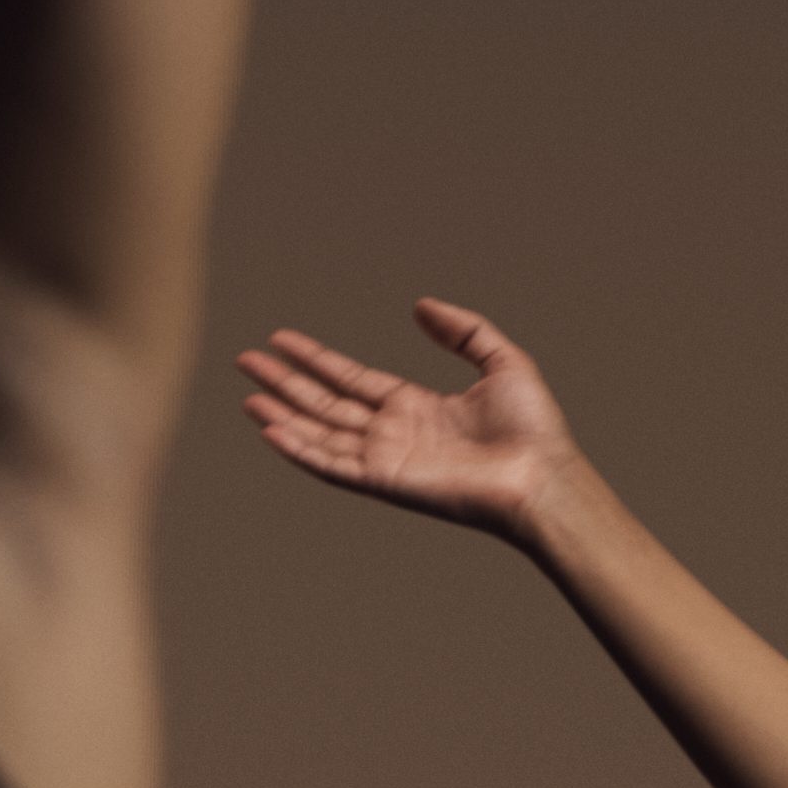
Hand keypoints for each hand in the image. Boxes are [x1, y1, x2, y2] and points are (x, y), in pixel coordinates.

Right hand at [238, 289, 588, 539]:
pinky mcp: (386, 482)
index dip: (316, 359)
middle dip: (285, 381)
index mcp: (415, 406)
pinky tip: (270, 429)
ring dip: (282, 413)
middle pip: (325, 403)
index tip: (281, 339)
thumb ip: (463, 330)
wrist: (542, 476)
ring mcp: (387, 459)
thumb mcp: (502, 361)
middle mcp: (394, 433)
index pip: (352, 379)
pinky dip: (299, 449)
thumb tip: (421, 306)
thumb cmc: (533, 429)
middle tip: (245, 360)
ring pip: (320, 432)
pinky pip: (332, 465)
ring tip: (247, 394)